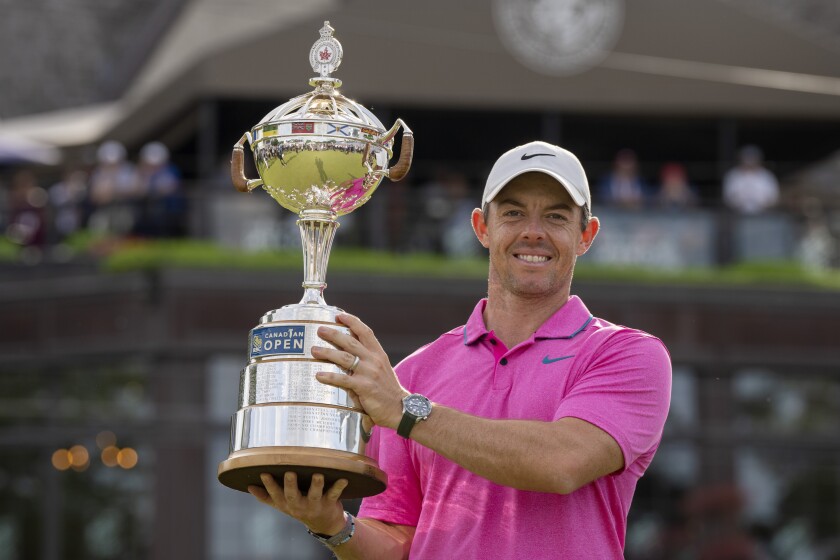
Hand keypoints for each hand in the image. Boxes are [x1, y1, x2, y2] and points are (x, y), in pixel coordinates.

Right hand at [248, 472, 346, 534]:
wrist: (324, 524)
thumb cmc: (301, 508)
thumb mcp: (283, 505)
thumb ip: (267, 497)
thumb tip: (249, 487)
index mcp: (287, 504)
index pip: (275, 495)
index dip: (269, 486)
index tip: (264, 473)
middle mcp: (299, 505)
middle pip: (292, 496)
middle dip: (290, 485)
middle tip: (289, 473)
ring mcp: (315, 504)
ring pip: (314, 495)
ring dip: (316, 485)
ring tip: (318, 475)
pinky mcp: (329, 502)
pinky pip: (334, 494)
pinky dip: (339, 486)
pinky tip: (343, 478)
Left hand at [312, 313, 407, 429]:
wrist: (401, 409)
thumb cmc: (387, 390)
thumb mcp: (381, 370)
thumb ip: (366, 361)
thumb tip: (345, 353)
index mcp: (379, 354)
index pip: (365, 332)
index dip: (352, 322)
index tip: (339, 315)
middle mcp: (374, 360)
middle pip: (351, 342)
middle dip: (334, 334)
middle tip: (320, 329)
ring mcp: (369, 373)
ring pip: (345, 358)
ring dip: (328, 353)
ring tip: (314, 350)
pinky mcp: (365, 388)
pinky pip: (344, 380)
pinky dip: (330, 377)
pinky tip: (319, 375)